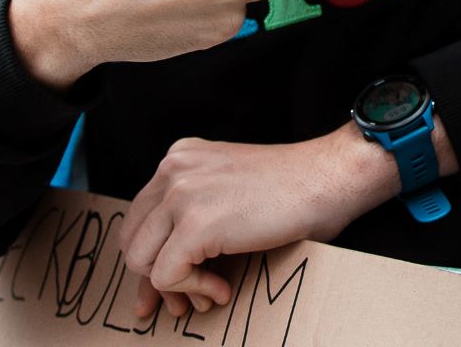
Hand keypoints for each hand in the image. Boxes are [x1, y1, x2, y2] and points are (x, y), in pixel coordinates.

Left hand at [121, 126, 389, 321]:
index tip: (165, 288)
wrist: (328, 178)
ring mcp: (181, 194)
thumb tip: (156, 276)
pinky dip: (193, 290)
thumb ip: (190, 217)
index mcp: (180, 158)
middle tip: (182, 302)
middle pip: (132, 239)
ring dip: (175, 287)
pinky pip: (166, 276)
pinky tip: (222, 288)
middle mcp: (174, 170)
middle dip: (153, 279)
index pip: (140, 217)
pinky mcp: (195, 223)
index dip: (150, 258)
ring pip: (141, 260)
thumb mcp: (227, 191)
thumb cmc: (292, 191)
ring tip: (209, 293)